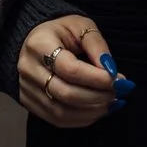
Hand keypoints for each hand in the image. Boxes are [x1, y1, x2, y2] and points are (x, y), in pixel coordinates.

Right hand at [17, 15, 131, 127]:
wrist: (35, 40)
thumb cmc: (61, 32)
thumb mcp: (81, 26)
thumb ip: (97, 46)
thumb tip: (111, 71)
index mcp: (39, 45)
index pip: (70, 69)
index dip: (97, 78)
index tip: (120, 80)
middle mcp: (28, 69)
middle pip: (66, 94)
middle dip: (98, 97)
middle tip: (119, 92)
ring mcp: (26, 89)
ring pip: (62, 112)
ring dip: (92, 111)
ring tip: (112, 102)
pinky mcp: (29, 103)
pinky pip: (57, 120)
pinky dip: (82, 119)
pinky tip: (98, 110)